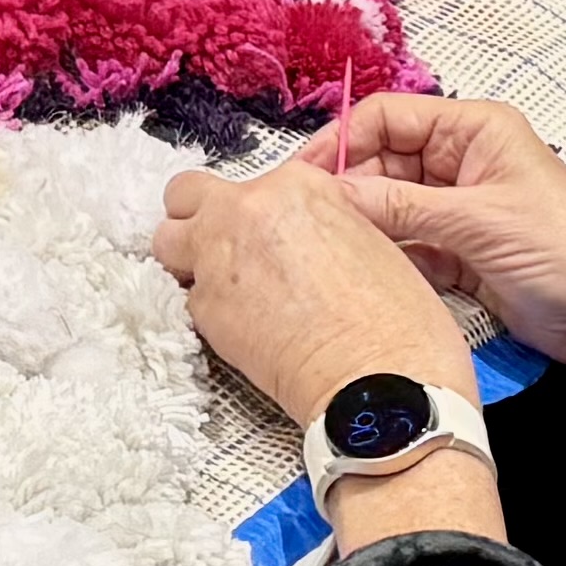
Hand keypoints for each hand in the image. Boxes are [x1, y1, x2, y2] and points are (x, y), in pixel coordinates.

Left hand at [154, 156, 474, 423]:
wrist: (381, 383)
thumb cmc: (399, 323)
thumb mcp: (371, 240)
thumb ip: (320, 222)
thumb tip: (302, 237)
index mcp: (297, 184)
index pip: (251, 182)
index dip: (255, 214)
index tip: (267, 239)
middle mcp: (247, 208)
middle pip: (186, 195)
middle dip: (199, 220)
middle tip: (226, 253)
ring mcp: (217, 256)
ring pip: (166, 242)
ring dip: (186, 261)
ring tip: (224, 291)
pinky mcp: (203, 308)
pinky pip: (184, 298)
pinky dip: (204, 310)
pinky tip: (240, 330)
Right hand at [289, 91, 565, 375]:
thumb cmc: (561, 247)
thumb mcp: (477, 221)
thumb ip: (400, 206)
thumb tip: (329, 195)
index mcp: (472, 129)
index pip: (388, 117)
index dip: (342, 141)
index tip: (301, 177)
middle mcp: (459, 160)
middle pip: (381, 160)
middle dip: (346, 186)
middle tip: (303, 220)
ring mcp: (456, 207)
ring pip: (387, 205)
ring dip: (360, 224)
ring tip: (318, 247)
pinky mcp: (455, 251)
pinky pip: (403, 243)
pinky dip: (381, 254)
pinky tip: (353, 269)